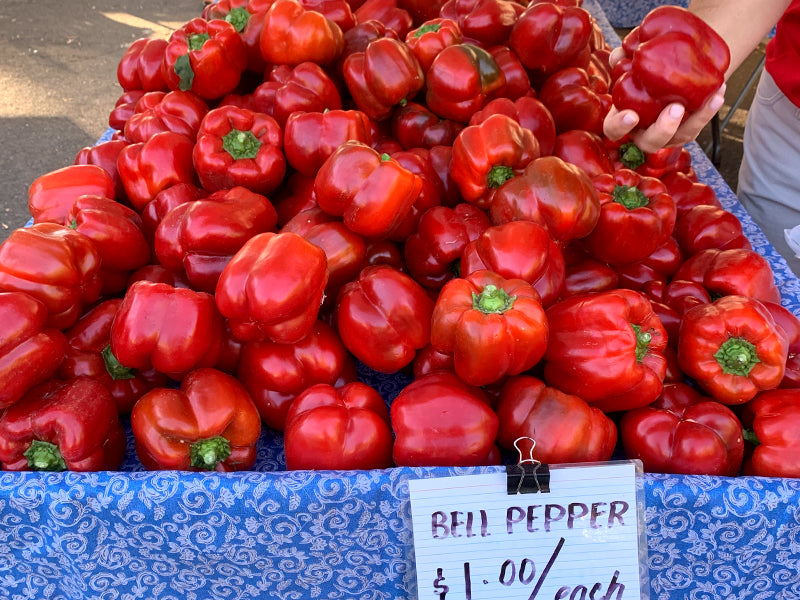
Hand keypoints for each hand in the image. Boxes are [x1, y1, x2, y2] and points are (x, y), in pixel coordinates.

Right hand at [602, 47, 726, 152]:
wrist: (672, 66)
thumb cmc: (645, 65)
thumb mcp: (634, 58)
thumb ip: (623, 57)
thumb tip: (620, 56)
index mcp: (622, 118)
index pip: (613, 129)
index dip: (619, 126)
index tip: (631, 115)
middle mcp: (643, 131)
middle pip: (649, 142)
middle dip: (662, 129)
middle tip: (676, 108)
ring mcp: (667, 133)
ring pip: (680, 137)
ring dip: (696, 120)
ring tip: (711, 98)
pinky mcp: (687, 128)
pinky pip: (698, 124)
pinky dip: (709, 110)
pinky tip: (719, 92)